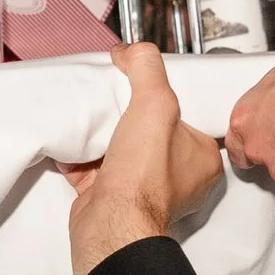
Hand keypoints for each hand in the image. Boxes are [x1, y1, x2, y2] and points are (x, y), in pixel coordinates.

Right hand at [59, 42, 221, 274]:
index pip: (192, 117)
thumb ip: (147, 68)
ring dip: (104, 133)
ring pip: (122, 149)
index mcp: (203, 159)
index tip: (148, 84)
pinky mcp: (112, 199)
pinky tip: (71, 137)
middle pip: (152, 131)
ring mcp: (144, 191)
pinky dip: (81, 155)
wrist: (109, 223)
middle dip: (131, 113)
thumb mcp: (155, 103)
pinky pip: (95, 168)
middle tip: (115, 93)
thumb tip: (129, 51)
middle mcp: (179, 178)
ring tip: (91, 109)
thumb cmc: (143, 172)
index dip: (170, 98)